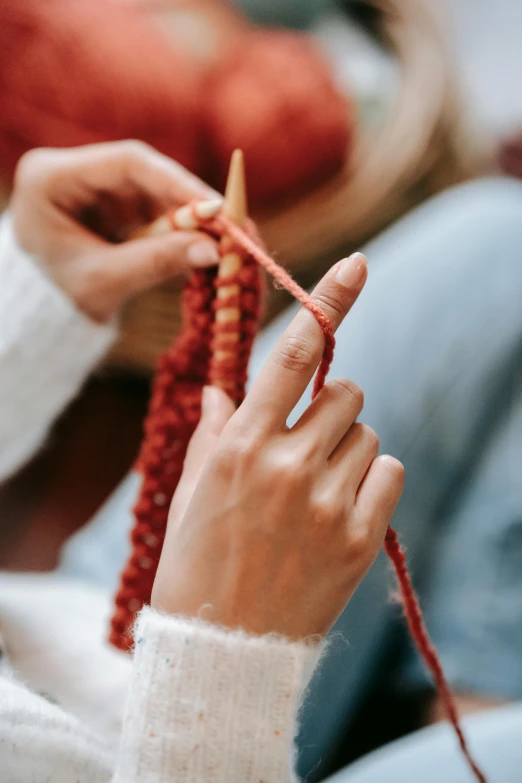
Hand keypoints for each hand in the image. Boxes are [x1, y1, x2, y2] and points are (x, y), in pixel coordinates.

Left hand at [11, 141, 221, 321]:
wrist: (43, 313)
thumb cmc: (58, 298)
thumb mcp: (103, 281)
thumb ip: (154, 262)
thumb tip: (214, 251)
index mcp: (51, 177)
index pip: (127, 163)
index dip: (177, 182)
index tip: (215, 207)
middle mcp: (76, 172)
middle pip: (147, 175)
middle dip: (191, 203)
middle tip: (232, 226)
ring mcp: (98, 188)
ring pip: (157, 193)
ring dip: (191, 218)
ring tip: (226, 240)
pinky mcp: (116, 206)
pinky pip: (157, 211)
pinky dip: (182, 230)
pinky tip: (207, 244)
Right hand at [152, 252, 404, 639]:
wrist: (223, 648)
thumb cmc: (196, 563)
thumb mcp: (190, 491)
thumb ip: (214, 433)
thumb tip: (225, 390)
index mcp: (240, 445)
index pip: (291, 355)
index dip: (328, 303)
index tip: (357, 264)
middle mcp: (287, 465)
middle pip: (345, 393)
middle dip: (331, 409)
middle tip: (308, 443)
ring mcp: (327, 502)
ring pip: (369, 434)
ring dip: (349, 448)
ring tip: (317, 489)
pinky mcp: (359, 537)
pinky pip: (389, 473)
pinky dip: (372, 480)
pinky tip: (341, 510)